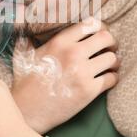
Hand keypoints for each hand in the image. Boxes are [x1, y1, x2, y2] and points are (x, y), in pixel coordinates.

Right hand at [11, 17, 119, 134]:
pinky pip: (112, 79)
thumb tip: (24, 33)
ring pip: (112, 58)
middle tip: (110, 48)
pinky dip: (113, 78)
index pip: (90, 24)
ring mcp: (82, 72)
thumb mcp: (23, 57)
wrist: (27, 111)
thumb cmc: (25, 84)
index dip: (100, 27)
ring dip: (114, 61)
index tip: (100, 34)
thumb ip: (26, 42)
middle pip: (106, 38)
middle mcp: (73, 53)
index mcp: (60, 42)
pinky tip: (108, 79)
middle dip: (112, 42)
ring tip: (110, 65)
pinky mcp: (89, 91)